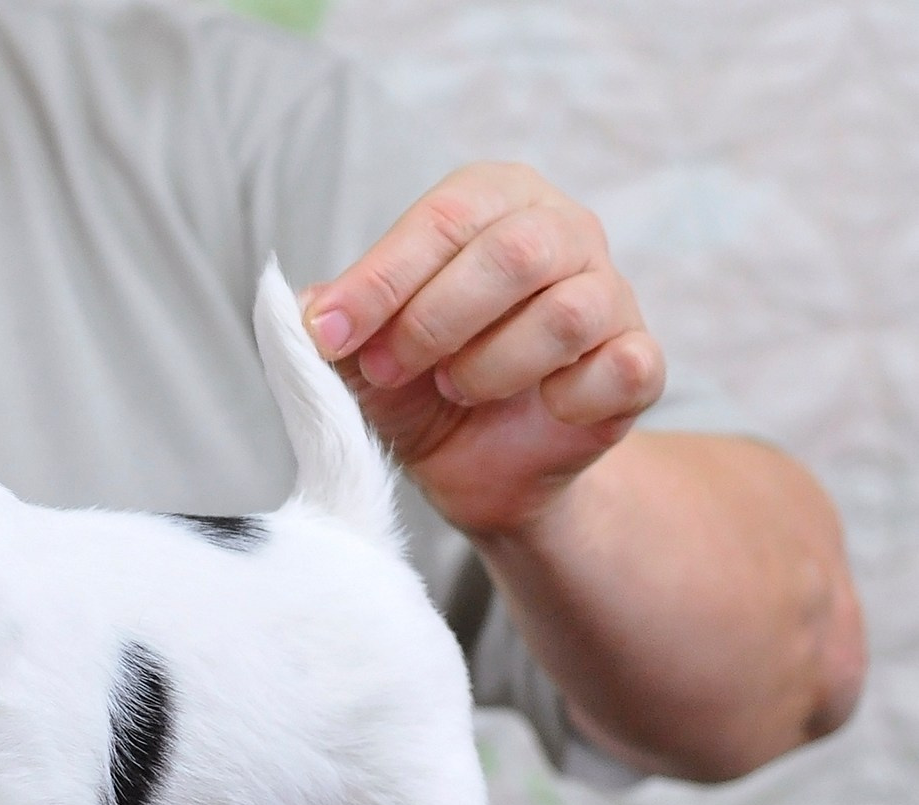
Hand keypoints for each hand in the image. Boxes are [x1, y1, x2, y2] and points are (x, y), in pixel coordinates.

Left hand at [301, 162, 665, 536]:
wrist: (474, 466)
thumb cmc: (416, 384)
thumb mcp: (358, 351)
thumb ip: (330, 319)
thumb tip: (302, 307)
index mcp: (492, 200)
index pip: (443, 219)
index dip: (381, 280)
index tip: (328, 334)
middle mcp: (562, 230)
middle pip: (514, 253)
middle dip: (433, 322)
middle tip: (389, 369)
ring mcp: (611, 293)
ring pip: (567, 314)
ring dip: (490, 367)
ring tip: (455, 389)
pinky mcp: (640, 363)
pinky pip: (619, 369)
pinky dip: (563, 399)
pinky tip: (535, 409)